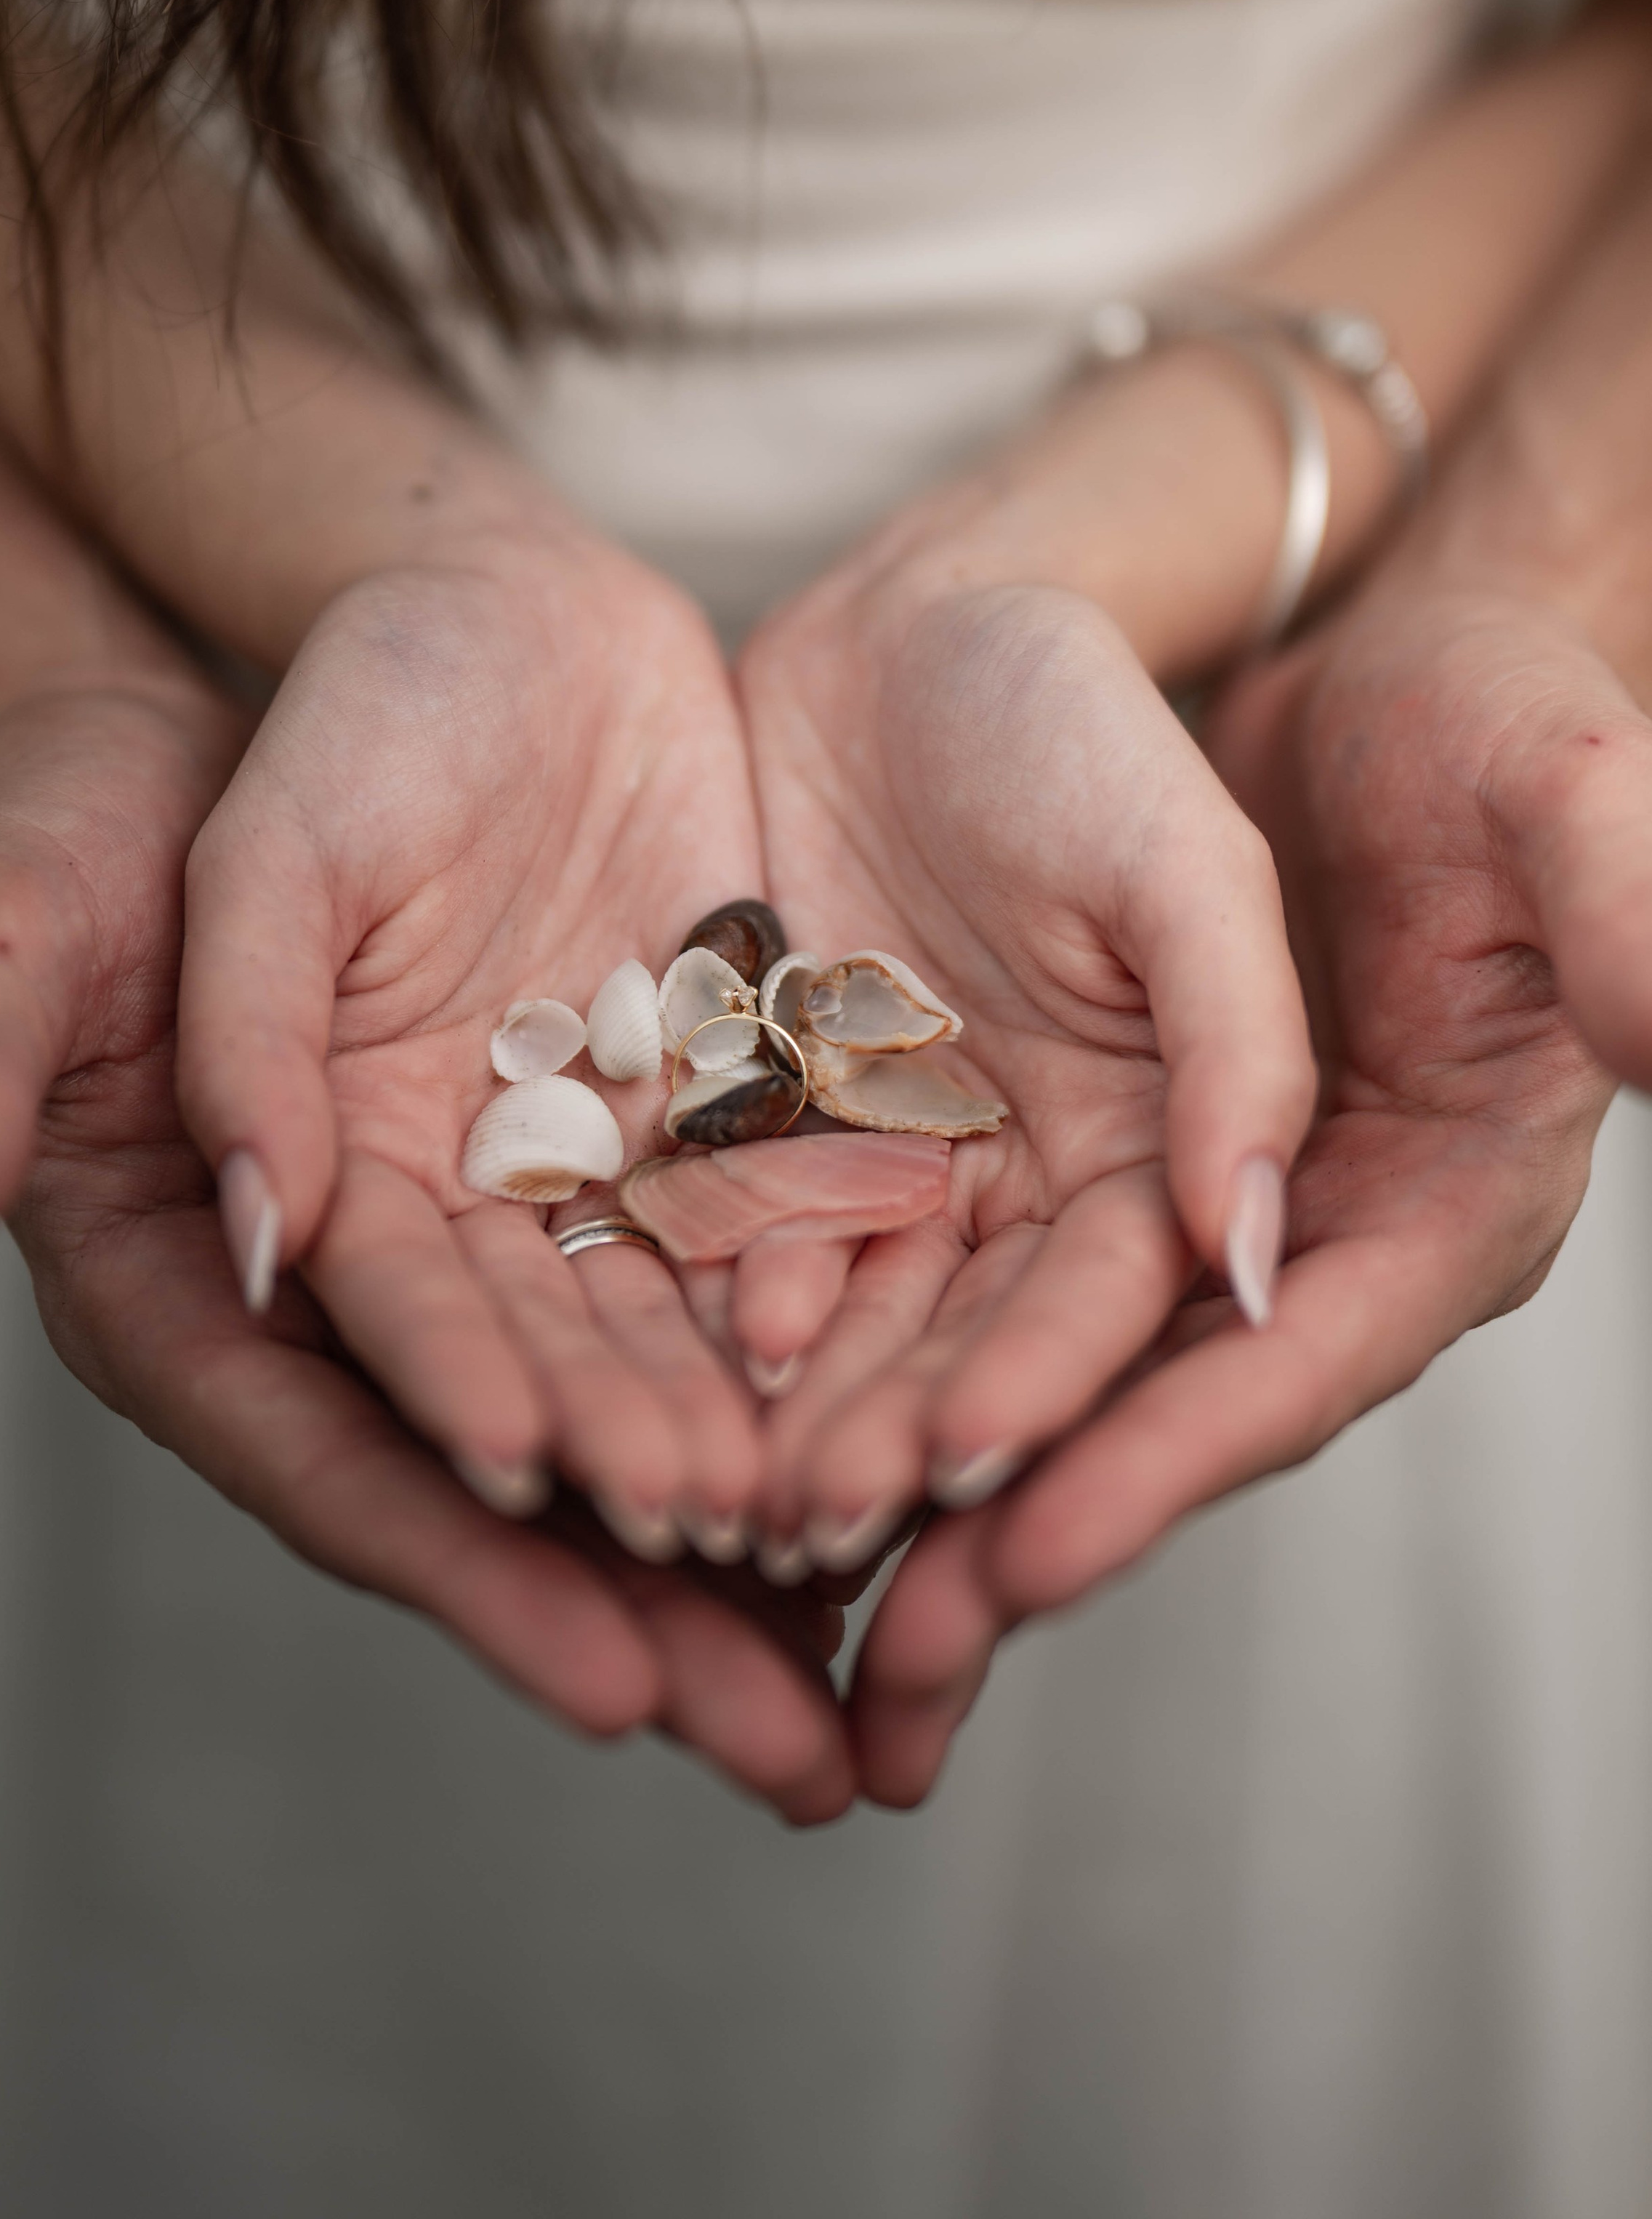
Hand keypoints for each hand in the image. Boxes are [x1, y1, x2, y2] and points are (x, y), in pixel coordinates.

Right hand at [0, 679, 856, 1822]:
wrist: (298, 654)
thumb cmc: (95, 804)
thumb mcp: (23, 916)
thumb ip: (24, 1075)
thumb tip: (38, 1234)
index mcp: (204, 1265)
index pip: (334, 1440)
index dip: (462, 1551)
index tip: (600, 1672)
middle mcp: (370, 1258)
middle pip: (519, 1451)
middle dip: (651, 1596)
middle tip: (784, 1745)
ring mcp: (505, 1186)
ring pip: (643, 1368)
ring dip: (761, 1503)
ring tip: (882, 1633)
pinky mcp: (620, 1104)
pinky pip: (720, 1234)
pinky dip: (808, 1330)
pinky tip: (919, 1414)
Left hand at [844, 586, 1651, 1804]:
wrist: (1309, 630)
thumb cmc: (1465, 713)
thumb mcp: (1540, 786)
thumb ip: (1550, 954)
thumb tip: (1303, 1244)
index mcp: (1439, 1192)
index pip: (1301, 1358)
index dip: (1168, 1456)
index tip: (1040, 1546)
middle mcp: (1281, 1223)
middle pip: (1141, 1405)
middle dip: (1007, 1520)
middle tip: (885, 1636)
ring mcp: (1136, 1183)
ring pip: (1005, 1352)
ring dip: (892, 1460)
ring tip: (767, 1552)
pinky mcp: (1023, 1127)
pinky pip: (919, 1250)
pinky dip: (825, 1324)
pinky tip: (717, 1391)